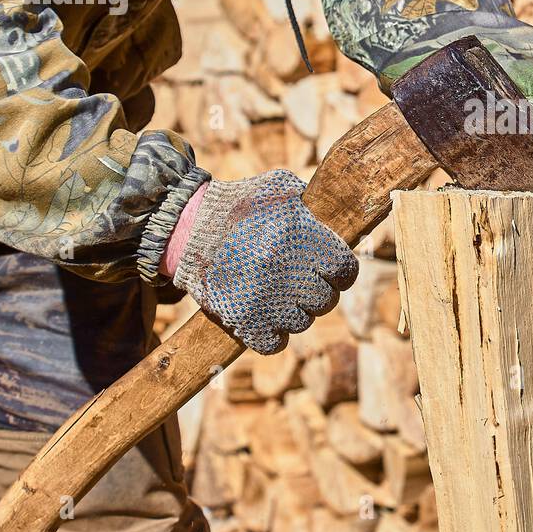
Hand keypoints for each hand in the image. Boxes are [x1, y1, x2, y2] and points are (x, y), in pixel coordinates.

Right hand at [171, 170, 357, 353]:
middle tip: (300, 283)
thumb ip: (311, 202)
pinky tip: (266, 317)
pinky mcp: (241, 320)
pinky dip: (273, 335)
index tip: (332, 273)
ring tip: (278, 295)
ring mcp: (263, 298)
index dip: (341, 273)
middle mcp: (284, 268)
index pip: (345, 270)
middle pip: (325, 300)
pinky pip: (274, 343)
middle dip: (316, 292)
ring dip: (294, 312)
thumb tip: (340, 216)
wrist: (187, 227)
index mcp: (299, 236)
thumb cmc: (238, 205)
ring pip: (302, 322)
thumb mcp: (278, 188)